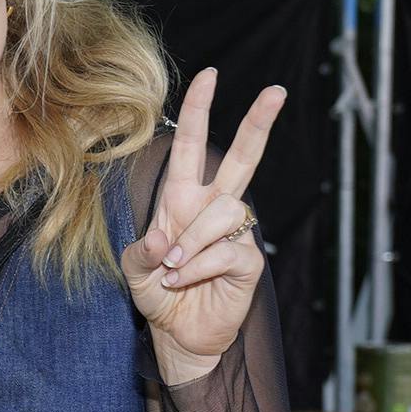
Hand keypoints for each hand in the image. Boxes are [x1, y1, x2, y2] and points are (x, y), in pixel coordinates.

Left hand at [123, 68, 285, 381]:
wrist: (178, 336)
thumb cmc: (158, 295)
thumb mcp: (135, 271)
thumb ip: (140, 253)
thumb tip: (160, 241)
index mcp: (183, 200)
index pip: (193, 147)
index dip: (200, 111)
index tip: (210, 75)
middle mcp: (213, 209)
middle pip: (243, 158)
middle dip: (258, 123)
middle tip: (275, 91)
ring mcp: (235, 234)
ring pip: (224, 212)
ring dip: (191, 241)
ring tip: (172, 270)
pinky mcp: (249, 261)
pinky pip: (227, 251)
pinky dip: (199, 267)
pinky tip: (185, 281)